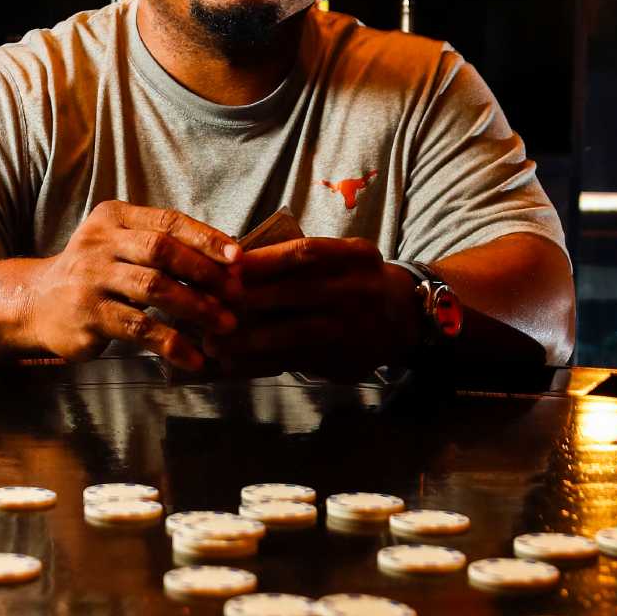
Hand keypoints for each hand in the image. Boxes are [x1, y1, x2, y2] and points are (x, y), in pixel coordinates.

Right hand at [27, 201, 241, 368]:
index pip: (168, 221)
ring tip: (225, 325)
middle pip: (162, 250)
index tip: (239, 257)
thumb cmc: (93, 275)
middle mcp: (99, 244)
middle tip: (237, 294)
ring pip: (154, 288)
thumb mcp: (117, 246)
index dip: (206, 237)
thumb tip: (227, 260)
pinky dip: (172, 344)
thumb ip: (160, 245)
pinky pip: (139, 329)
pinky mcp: (89, 316)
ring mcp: (91, 279)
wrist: (35, 303)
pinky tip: (194, 358)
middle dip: (205, 272)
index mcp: (113, 218)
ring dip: (196, 307)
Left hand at [206, 239, 416, 378]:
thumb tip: (238, 265)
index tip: (228, 265)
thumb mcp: (345, 257)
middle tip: (209, 302)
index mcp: (356, 257)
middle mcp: (359, 290)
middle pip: (296, 293)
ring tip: (214, 342)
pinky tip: (233, 363)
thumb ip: (304, 261)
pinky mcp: (346, 361)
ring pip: (294, 334)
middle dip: (249, 299)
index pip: (305, 252)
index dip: (264, 259)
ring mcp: (354, 329)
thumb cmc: (359, 280)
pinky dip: (261, 362)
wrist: (407, 318)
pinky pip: (296, 362)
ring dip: (250, 339)